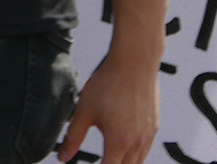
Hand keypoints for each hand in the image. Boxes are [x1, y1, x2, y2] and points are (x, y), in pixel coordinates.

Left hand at [56, 49, 158, 163]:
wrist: (134, 63)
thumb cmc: (107, 84)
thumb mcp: (84, 110)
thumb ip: (73, 136)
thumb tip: (63, 157)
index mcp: (118, 141)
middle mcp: (137, 143)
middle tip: (102, 160)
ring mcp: (149, 136)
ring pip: (139, 162)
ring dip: (124, 163)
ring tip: (111, 158)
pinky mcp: (154, 127)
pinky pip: (146, 150)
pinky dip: (135, 154)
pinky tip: (124, 147)